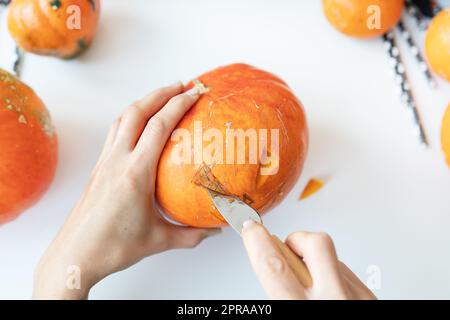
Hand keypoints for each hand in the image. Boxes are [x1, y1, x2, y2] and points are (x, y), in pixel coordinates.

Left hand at [33, 82, 220, 298]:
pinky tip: (140, 124)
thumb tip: (215, 229)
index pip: (159, 127)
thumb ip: (191, 234)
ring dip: (144, 101)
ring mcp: (104, 162)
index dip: (178, 104)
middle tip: (183, 84)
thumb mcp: (159, 241)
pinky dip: (130, 118)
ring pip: (123, 118)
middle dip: (162, 92)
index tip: (195, 92)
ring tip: (162, 96)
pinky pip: (115, 132)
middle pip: (138, 112)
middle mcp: (117, 161)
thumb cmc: (113, 248)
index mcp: (135, 173)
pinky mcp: (98, 168)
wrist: (74, 256)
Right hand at [242, 221, 375, 299]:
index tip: (250, 228)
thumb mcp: (287, 313)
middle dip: (294, 239)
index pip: (273, 266)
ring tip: (311, 285)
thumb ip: (279, 293)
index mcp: (301, 308)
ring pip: (331, 256)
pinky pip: (345, 270)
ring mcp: (357, 297)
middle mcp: (334, 299)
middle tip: (284, 248)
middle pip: (313, 244)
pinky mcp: (371, 296)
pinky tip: (329, 292)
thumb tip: (272, 265)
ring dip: (314, 261)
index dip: (257, 241)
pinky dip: (332, 275)